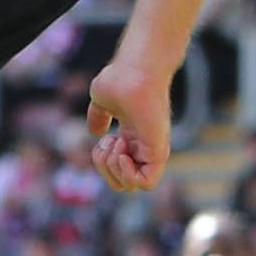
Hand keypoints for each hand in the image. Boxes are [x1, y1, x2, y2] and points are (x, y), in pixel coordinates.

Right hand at [87, 59, 171, 192]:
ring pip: (130, 186)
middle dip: (105, 169)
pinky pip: (145, 183)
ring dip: (113, 169)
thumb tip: (96, 132)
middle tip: (108, 143)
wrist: (134, 70)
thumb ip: (98, 117)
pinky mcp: (158, 150)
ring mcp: (151, 150)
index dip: (103, 162)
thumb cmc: (120, 78)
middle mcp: (142, 148)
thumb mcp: (102, 101)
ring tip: (115, 143)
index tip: (103, 140)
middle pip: (121, 183)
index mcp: (131, 138)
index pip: (117, 170)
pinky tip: (122, 152)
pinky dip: (128, 174)